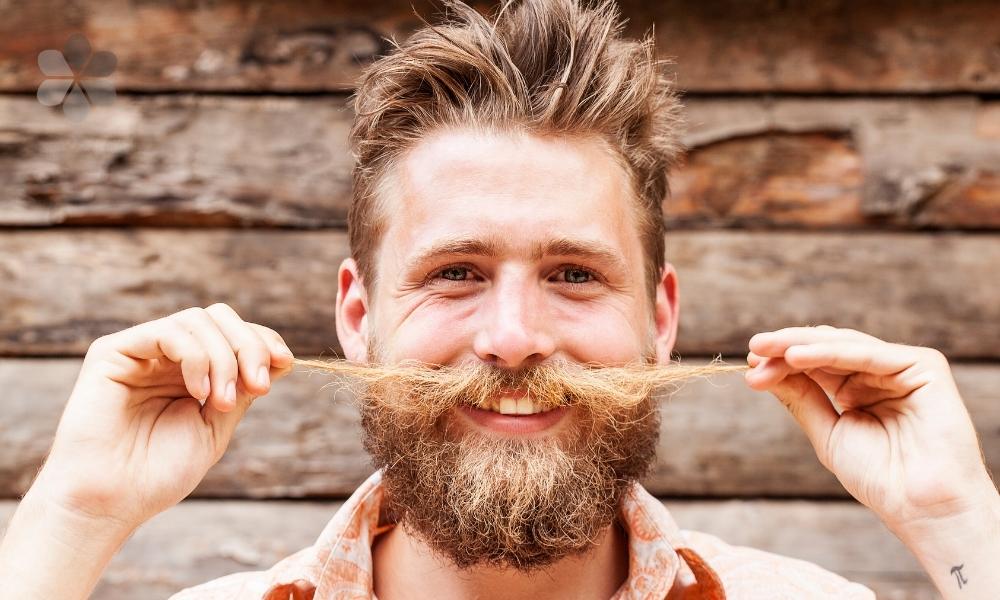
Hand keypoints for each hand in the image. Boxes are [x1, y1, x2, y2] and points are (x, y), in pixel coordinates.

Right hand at [31, 303, 294, 531]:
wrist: (113, 502)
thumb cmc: (160, 472)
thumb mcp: (217, 426)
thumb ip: (243, 389)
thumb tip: (279, 357)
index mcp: (192, 371)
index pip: (234, 334)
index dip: (264, 341)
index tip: (285, 364)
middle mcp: (166, 355)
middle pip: (220, 318)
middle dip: (249, 346)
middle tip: (258, 386)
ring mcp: (141, 350)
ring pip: (198, 320)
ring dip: (224, 358)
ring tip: (221, 402)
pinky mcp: (113, 351)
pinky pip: (168, 331)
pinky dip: (196, 357)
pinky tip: (198, 393)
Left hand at [745, 325, 996, 532]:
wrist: (920, 506)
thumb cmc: (879, 478)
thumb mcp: (828, 432)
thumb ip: (801, 398)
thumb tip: (760, 367)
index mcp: (858, 388)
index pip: (815, 363)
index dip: (781, 361)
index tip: (748, 364)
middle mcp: (880, 373)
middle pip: (826, 348)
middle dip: (786, 349)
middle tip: (752, 350)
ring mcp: (902, 366)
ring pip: (843, 345)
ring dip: (800, 345)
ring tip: (765, 351)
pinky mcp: (923, 365)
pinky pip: (866, 354)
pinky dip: (829, 353)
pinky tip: (795, 357)